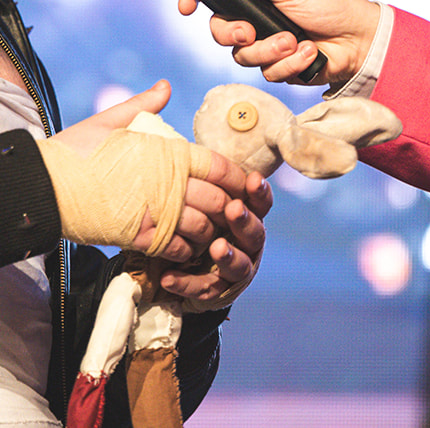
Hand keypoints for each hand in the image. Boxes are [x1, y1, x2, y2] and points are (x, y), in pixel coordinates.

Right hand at [43, 81, 247, 261]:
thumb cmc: (75, 149)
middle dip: (231, 207)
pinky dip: (190, 250)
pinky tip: (188, 246)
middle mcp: (166, 184)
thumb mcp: (109, 120)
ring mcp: (155, 213)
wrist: (44, 185)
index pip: (218, 165)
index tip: (243, 183)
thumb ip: (143, 105)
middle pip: (218, 200)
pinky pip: (180, 248)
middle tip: (235, 212)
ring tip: (215, 232)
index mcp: (165, 152)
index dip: (237, 177)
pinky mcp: (141, 238)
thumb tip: (165, 86)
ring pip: (203, 228)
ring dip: (213, 232)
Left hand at [157, 168, 271, 308]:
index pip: (260, 204)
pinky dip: (188, 284)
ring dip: (229, 256)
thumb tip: (180, 139)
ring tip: (215, 247)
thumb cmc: (193, 218)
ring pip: (240, 266)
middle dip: (245, 221)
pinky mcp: (216, 291)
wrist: (181, 264)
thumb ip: (200, 177)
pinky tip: (170, 278)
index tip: (253, 180)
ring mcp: (236, 269)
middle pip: (255, 234)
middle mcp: (247, 244)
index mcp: (246, 216)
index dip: (259, 193)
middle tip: (233, 209)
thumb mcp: (198, 197)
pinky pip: (205, 289)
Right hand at [178, 0, 379, 85]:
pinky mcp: (279, 66)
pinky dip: (289, 64)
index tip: (186, 7)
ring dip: (270, 51)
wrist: (360, 41)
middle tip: (249, 33)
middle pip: (220, 30)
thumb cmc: (331, 4)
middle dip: (233, 34)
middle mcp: (255, 17)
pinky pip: (267, 73)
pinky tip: (308, 53)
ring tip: (295, 41)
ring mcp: (266, 43)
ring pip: (242, 56)